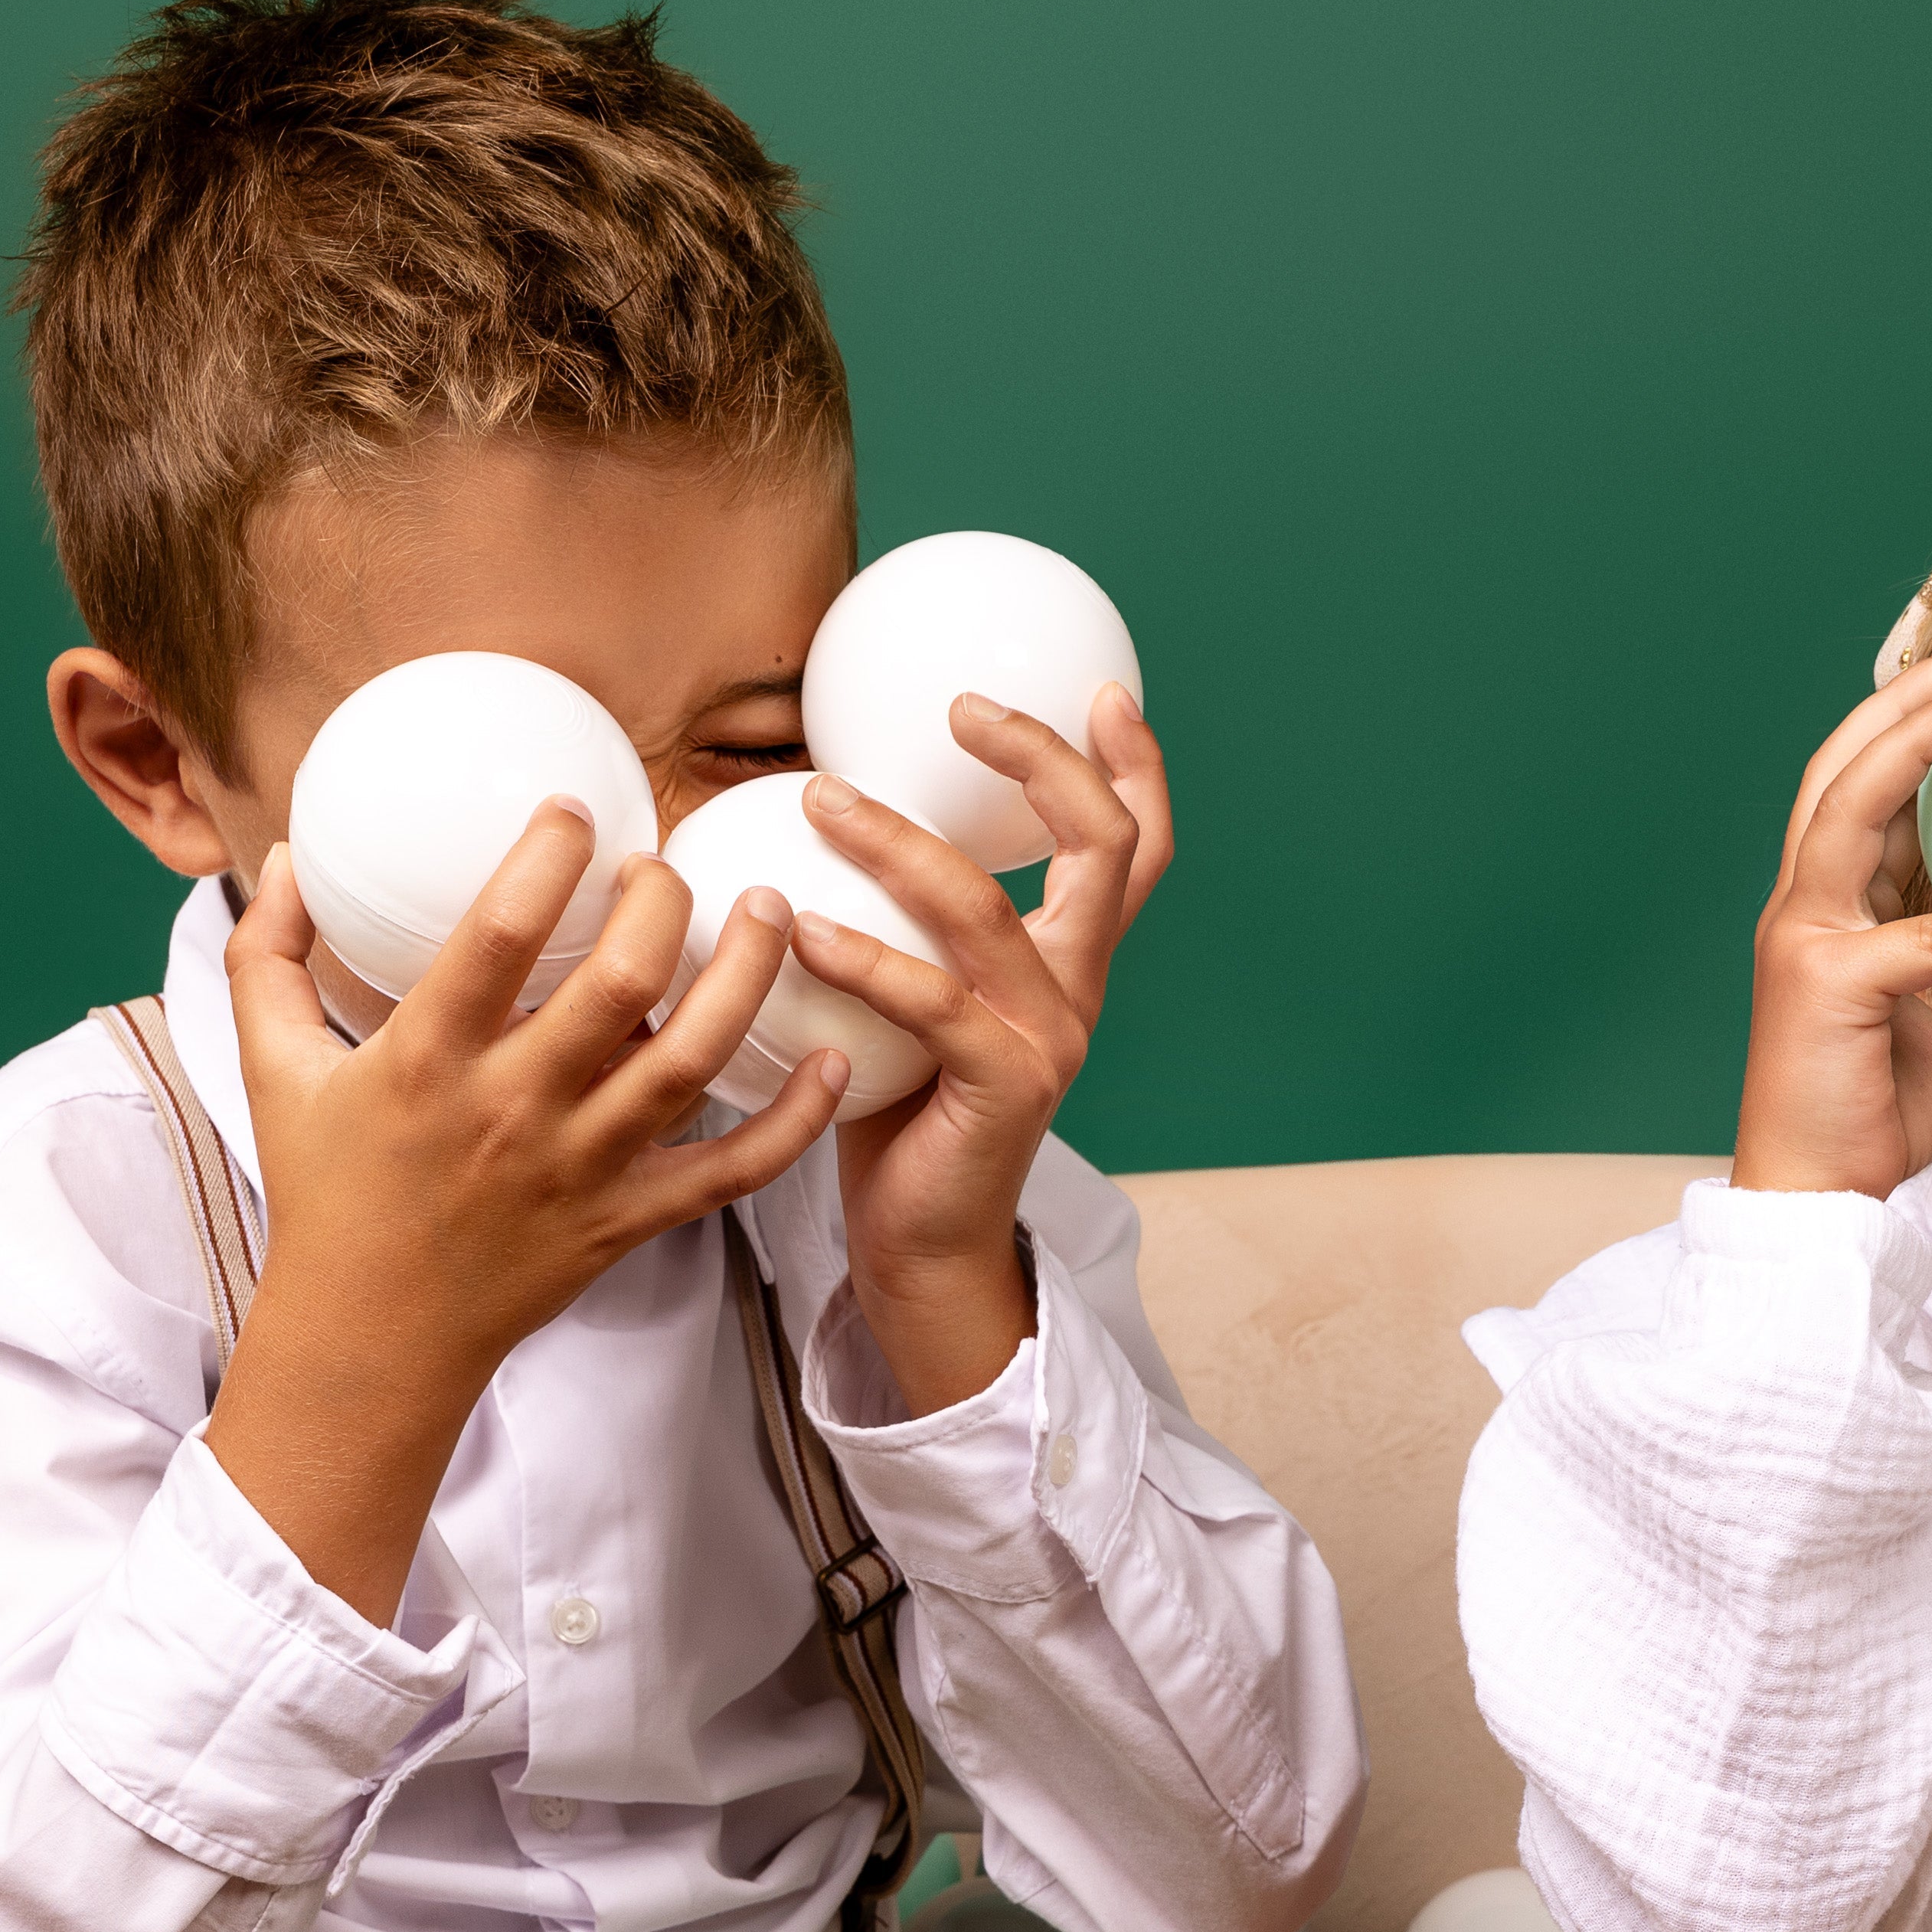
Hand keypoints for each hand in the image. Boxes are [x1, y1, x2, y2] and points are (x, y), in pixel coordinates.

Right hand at [205, 815, 844, 1618]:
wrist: (369, 1343)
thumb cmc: (326, 1195)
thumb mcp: (271, 1070)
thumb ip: (266, 957)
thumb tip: (280, 859)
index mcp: (427, 1059)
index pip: (498, 934)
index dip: (547, 857)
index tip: (574, 809)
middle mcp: (514, 1109)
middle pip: (623, 983)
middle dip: (664, 901)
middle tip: (667, 865)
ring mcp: (582, 1168)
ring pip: (694, 1059)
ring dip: (747, 975)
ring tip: (771, 910)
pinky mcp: (629, 1221)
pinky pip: (733, 1170)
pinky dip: (794, 1119)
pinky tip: (832, 1060)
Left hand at [785, 682, 1172, 1413]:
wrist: (923, 1245)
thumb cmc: (899, 1110)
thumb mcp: (914, 995)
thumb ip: (899, 918)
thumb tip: (813, 809)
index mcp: (1069, 961)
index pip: (1133, 847)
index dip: (1133, 764)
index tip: (1098, 687)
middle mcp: (1078, 988)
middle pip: (1104, 849)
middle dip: (1046, 763)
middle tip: (967, 709)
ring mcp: (1051, 1038)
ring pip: (989, 910)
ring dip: (899, 843)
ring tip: (822, 798)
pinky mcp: (1005, 1086)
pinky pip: (931, 1002)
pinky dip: (861, 956)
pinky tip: (798, 927)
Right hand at [1732, 644, 1931, 1196]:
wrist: (1813, 1198)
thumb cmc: (1876, 1121)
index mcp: (1830, 914)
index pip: (1859, 799)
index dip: (1903, 730)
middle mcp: (1805, 910)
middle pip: (1839, 772)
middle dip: (1900, 701)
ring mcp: (1806, 940)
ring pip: (1850, 810)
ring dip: (1915, 743)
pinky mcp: (1827, 985)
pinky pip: (1924, 938)